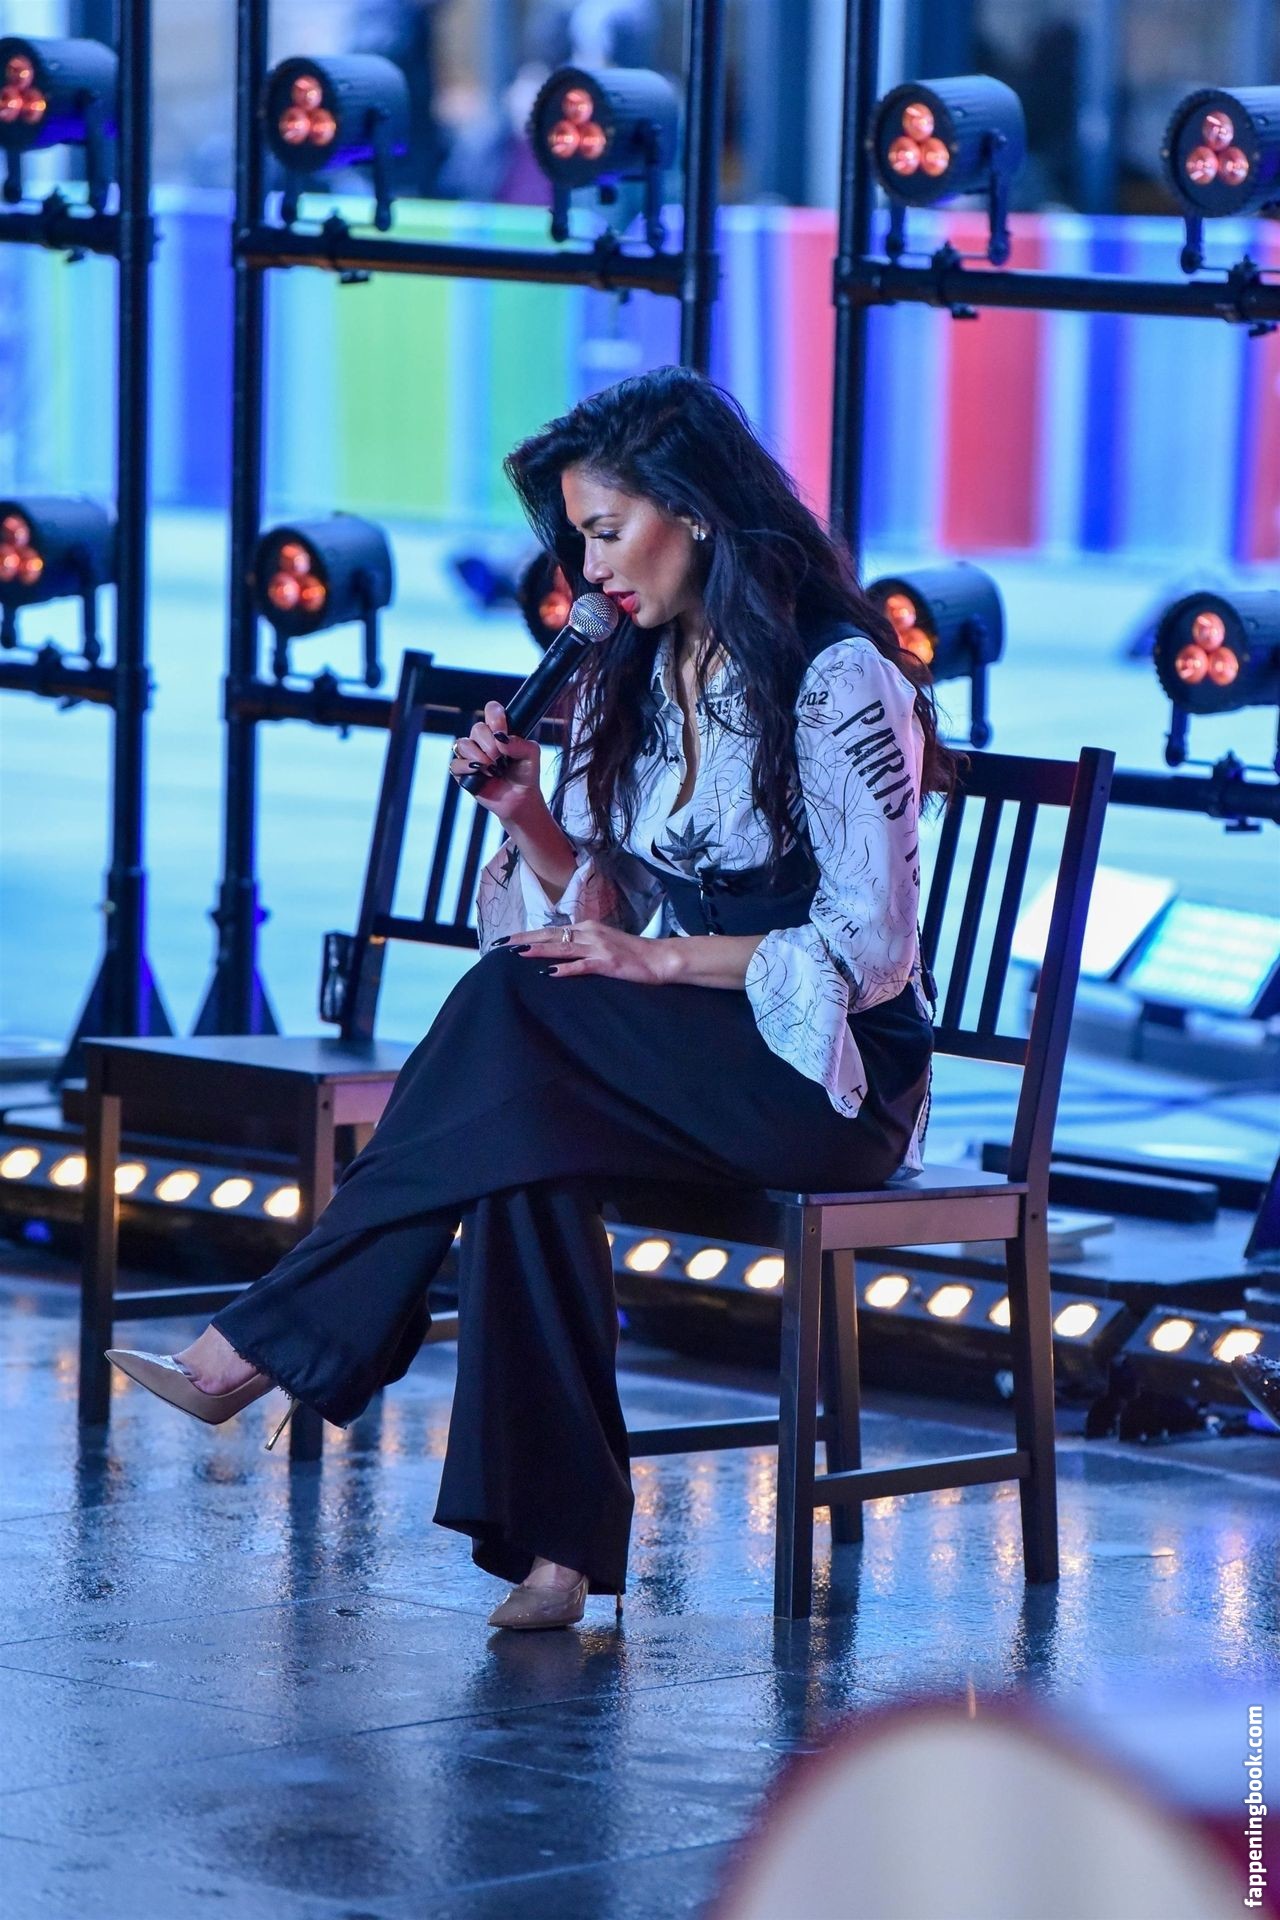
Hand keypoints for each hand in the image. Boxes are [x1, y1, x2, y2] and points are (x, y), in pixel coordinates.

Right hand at [450, 701, 543, 822]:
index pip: (491, 710)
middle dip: (489, 744)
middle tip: (499, 758)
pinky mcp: (463, 771)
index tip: (502, 732)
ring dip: (478, 756)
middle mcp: (483, 740)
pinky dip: (467, 767)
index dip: (495, 717)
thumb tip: (501, 739)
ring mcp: (471, 755)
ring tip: (492, 769)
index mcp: (499, 731)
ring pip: (463, 744)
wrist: (520, 798)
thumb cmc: (525, 774)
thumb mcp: (531, 755)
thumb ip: (521, 743)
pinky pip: (456, 763)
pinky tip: (480, 773)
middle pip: (477, 728)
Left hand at [497, 920, 677, 984]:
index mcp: (587, 927)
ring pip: (562, 947)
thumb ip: (582, 944)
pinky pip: (582, 966)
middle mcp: (589, 933)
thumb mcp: (604, 943)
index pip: (551, 929)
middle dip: (524, 939)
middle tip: (501, 945)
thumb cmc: (632, 954)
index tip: (506, 940)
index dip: (528, 934)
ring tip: (518, 954)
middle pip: (551, 935)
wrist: (660, 958)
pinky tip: (551, 973)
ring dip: (539, 950)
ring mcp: (598, 947)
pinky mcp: (607, 962)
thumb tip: (559, 950)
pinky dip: (566, 969)